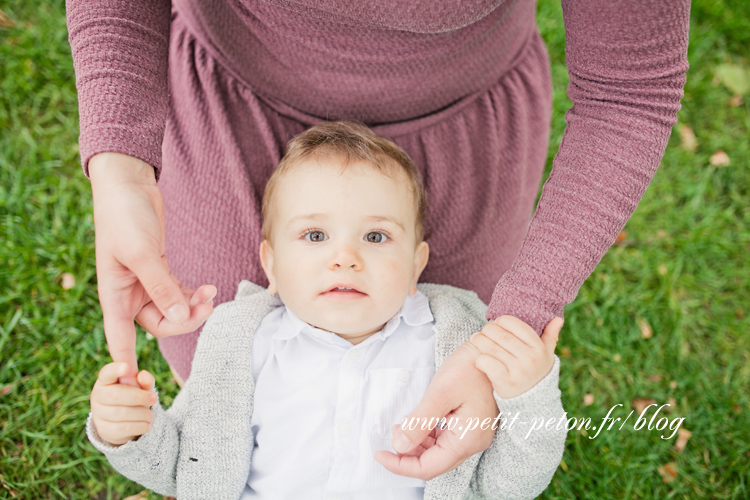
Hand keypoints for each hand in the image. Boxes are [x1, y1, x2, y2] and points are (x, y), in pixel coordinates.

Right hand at [89, 153, 215, 385]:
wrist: (128, 185)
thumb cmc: (125, 216)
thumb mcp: (142, 253)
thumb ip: (161, 287)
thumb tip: (179, 318)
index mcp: (114, 294)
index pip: (119, 338)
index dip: (127, 361)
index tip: (136, 384)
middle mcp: (128, 293)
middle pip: (158, 325)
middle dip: (184, 321)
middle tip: (207, 307)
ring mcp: (144, 283)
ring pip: (171, 310)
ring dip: (193, 307)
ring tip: (211, 293)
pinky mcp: (158, 270)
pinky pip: (177, 294)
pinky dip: (192, 295)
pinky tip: (207, 289)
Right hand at [90, 362, 157, 445]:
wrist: (124, 422)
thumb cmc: (133, 398)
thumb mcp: (141, 388)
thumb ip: (144, 381)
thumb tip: (143, 375)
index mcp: (105, 381)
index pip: (106, 373)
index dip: (115, 370)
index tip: (126, 367)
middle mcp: (97, 396)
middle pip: (115, 395)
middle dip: (138, 397)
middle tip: (154, 398)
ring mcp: (98, 414)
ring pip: (120, 413)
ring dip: (142, 414)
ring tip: (151, 415)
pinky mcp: (104, 430)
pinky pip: (122, 429)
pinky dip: (139, 426)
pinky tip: (147, 424)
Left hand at [374, 343, 496, 479]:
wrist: (488, 350)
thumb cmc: (468, 367)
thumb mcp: (440, 393)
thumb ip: (419, 422)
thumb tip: (399, 446)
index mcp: (467, 439)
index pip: (429, 467)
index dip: (401, 465)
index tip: (379, 454)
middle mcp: (473, 442)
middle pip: (434, 464)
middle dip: (407, 456)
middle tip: (386, 442)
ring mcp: (473, 434)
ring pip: (438, 453)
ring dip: (415, 446)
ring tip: (398, 428)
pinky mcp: (469, 425)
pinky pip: (444, 441)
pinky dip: (426, 436)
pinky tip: (414, 423)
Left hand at [470, 316, 562, 398]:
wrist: (534, 403)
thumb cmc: (536, 372)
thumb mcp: (546, 355)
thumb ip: (550, 336)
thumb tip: (557, 318)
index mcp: (539, 347)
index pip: (514, 324)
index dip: (501, 321)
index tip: (496, 325)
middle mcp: (530, 358)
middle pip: (500, 335)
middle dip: (487, 330)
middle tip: (482, 333)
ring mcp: (518, 371)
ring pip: (490, 347)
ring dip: (478, 341)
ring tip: (476, 340)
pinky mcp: (506, 382)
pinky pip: (487, 363)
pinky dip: (480, 359)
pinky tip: (480, 360)